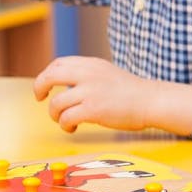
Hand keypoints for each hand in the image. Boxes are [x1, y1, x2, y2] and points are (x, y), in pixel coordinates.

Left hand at [33, 56, 191, 133]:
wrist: (152, 101)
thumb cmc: (132, 92)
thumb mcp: (108, 73)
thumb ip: (88, 74)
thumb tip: (65, 84)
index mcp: (92, 64)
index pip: (59, 63)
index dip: (47, 75)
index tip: (47, 87)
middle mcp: (88, 74)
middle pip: (49, 77)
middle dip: (39, 88)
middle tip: (41, 99)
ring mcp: (90, 92)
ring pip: (56, 103)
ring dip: (55, 115)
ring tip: (64, 120)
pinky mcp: (93, 109)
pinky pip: (66, 118)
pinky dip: (65, 125)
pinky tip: (73, 128)